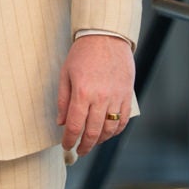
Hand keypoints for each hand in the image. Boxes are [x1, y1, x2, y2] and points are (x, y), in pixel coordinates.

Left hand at [57, 35, 134, 156]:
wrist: (106, 37)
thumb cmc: (82, 54)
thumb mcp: (65, 74)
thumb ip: (63, 101)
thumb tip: (61, 122)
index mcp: (82, 93)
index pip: (75, 126)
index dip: (70, 140)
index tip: (67, 146)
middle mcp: (100, 98)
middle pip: (93, 132)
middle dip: (85, 145)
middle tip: (79, 150)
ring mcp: (116, 97)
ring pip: (110, 129)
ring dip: (101, 140)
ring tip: (93, 143)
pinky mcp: (127, 95)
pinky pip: (124, 119)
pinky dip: (117, 130)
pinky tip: (109, 133)